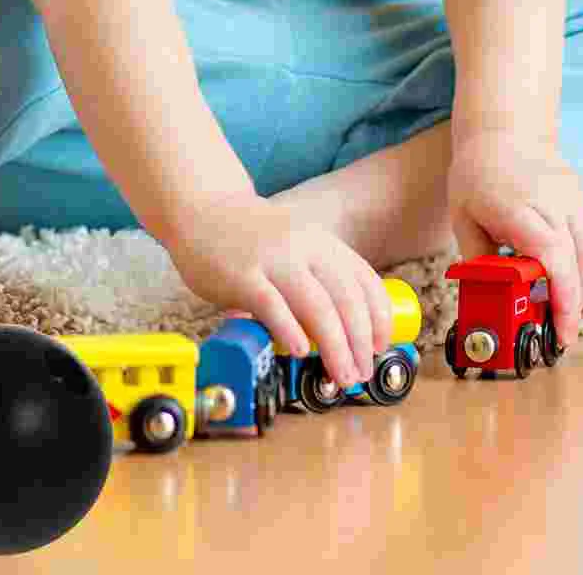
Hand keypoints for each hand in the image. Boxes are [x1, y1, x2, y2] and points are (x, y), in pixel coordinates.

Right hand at [160, 193, 393, 388]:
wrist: (201, 207)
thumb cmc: (249, 236)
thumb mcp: (294, 246)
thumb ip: (316, 280)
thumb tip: (342, 334)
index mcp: (321, 241)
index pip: (364, 281)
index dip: (379, 318)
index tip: (381, 346)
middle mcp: (303, 246)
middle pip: (346, 299)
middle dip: (361, 342)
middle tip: (361, 372)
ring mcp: (272, 259)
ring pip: (317, 306)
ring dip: (336, 347)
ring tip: (341, 374)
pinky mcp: (241, 275)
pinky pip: (273, 306)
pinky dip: (291, 331)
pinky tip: (301, 352)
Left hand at [447, 129, 582, 349]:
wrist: (501, 130)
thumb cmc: (476, 176)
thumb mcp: (462, 218)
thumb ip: (479, 260)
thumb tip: (490, 301)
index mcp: (515, 205)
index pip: (550, 254)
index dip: (561, 295)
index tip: (560, 328)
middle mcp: (550, 200)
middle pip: (576, 258)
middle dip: (574, 303)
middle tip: (564, 336)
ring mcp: (570, 196)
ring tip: (574, 318)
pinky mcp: (580, 196)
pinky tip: (577, 289)